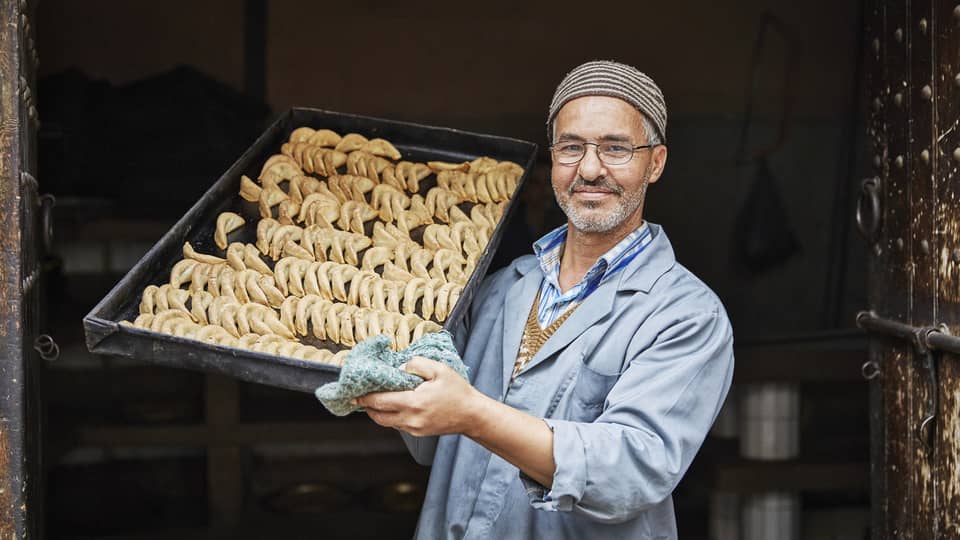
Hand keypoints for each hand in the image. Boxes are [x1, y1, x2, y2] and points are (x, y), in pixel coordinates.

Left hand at [355, 356, 483, 436]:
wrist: (471, 415)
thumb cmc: (457, 390)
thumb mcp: (439, 369)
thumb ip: (416, 364)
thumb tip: (399, 368)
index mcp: (414, 402)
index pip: (380, 401)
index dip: (364, 398)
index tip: (354, 393)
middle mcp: (411, 419)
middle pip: (378, 416)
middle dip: (366, 406)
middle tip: (359, 396)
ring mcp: (413, 429)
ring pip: (386, 422)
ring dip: (377, 412)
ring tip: (374, 399)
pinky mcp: (417, 433)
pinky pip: (397, 424)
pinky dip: (391, 415)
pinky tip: (393, 404)